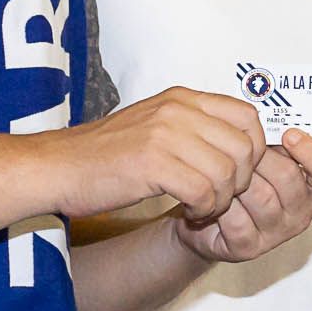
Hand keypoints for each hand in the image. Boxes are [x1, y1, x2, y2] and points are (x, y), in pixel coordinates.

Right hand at [50, 87, 266, 222]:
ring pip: (227, 172)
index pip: (247, 115)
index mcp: (182, 98)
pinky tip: (187, 212)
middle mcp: (177, 110)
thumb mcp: (155, 125)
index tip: (239, 172)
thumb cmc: (104, 154)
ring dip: (220, 199)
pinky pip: (204, 191)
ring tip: (202, 207)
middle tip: (219, 196)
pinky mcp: (152, 163)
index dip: (255, 149)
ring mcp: (164, 134)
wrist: (57, 167)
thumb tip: (241, 144)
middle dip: (241, 180)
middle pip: (244, 146)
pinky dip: (203, 208)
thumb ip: (194, 128)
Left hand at [176, 128, 311, 264]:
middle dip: (261, 156)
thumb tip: (272, 111)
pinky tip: (213, 192)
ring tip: (224, 167)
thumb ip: (274, 141)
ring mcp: (276, 234)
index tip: (290, 134)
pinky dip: (221, 201)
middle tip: (240, 146)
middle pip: (290, 179)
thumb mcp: (261, 157)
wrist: (200, 211)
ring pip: (262, 197)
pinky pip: (237, 218)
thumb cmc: (235, 178)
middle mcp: (300, 214)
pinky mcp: (248, 248)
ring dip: (239, 178)